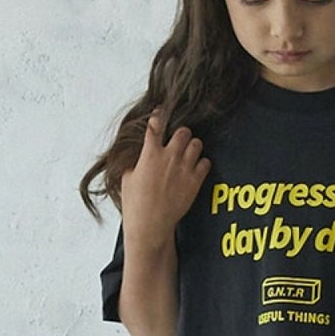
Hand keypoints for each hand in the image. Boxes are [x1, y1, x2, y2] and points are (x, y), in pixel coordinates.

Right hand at [120, 111, 210, 250]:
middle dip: (181, 134)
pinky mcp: (196, 180)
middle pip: (183, 131)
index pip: (156, 125)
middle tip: (177, 141)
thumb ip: (136, 160)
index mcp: (149, 154)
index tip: (161, 111)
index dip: (159, 115)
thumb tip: (140, 152)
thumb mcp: (128, 177)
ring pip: (197, 143)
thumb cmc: (135, 203)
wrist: (151, 225)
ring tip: (187, 154)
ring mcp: (185, 168)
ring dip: (192, 146)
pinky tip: (195, 169)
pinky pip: (206, 162)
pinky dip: (201, 163)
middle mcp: (169, 157)